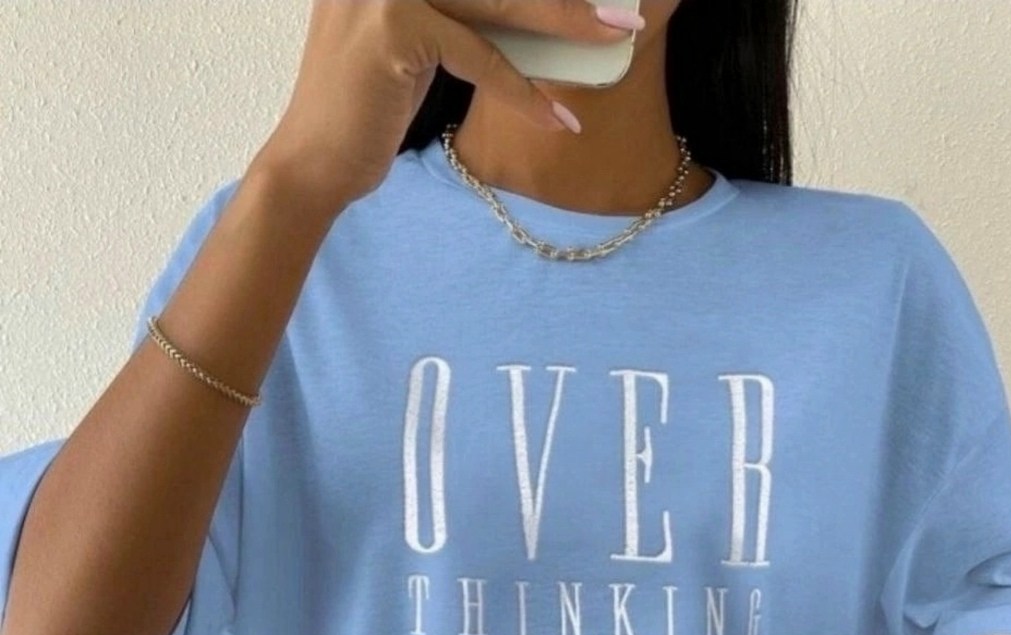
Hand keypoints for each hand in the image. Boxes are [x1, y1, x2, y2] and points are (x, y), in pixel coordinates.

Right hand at [249, 0, 631, 215]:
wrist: (313, 165)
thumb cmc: (365, 111)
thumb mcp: (415, 46)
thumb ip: (460, 14)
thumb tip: (532, 10)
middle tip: (620, 8)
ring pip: (496, 3)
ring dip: (562, 23)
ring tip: (613, 38)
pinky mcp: (394, 27)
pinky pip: (478, 56)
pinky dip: (521, 91)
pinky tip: (558, 118)